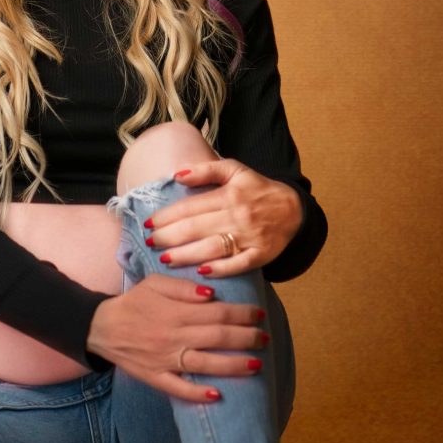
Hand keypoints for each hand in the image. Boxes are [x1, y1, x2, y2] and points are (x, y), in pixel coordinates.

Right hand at [87, 274, 269, 402]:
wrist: (100, 326)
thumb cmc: (133, 302)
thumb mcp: (155, 283)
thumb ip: (183, 287)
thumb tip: (212, 294)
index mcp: (176, 312)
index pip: (218, 313)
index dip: (242, 314)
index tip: (259, 314)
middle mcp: (173, 337)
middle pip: (218, 338)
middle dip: (247, 338)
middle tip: (264, 338)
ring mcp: (164, 360)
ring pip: (205, 364)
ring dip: (233, 365)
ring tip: (256, 364)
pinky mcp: (155, 377)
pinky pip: (178, 389)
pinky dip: (197, 394)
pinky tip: (217, 395)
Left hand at [143, 159, 303, 277]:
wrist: (294, 210)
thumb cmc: (258, 190)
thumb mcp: (235, 171)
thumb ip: (205, 170)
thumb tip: (176, 174)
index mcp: (228, 195)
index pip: (190, 207)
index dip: (166, 216)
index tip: (148, 224)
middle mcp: (237, 216)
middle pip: (196, 228)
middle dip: (168, 237)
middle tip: (150, 243)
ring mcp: (249, 237)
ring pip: (212, 248)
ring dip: (186, 255)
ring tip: (165, 259)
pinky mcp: (261, 255)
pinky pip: (239, 264)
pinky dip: (221, 269)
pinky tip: (202, 272)